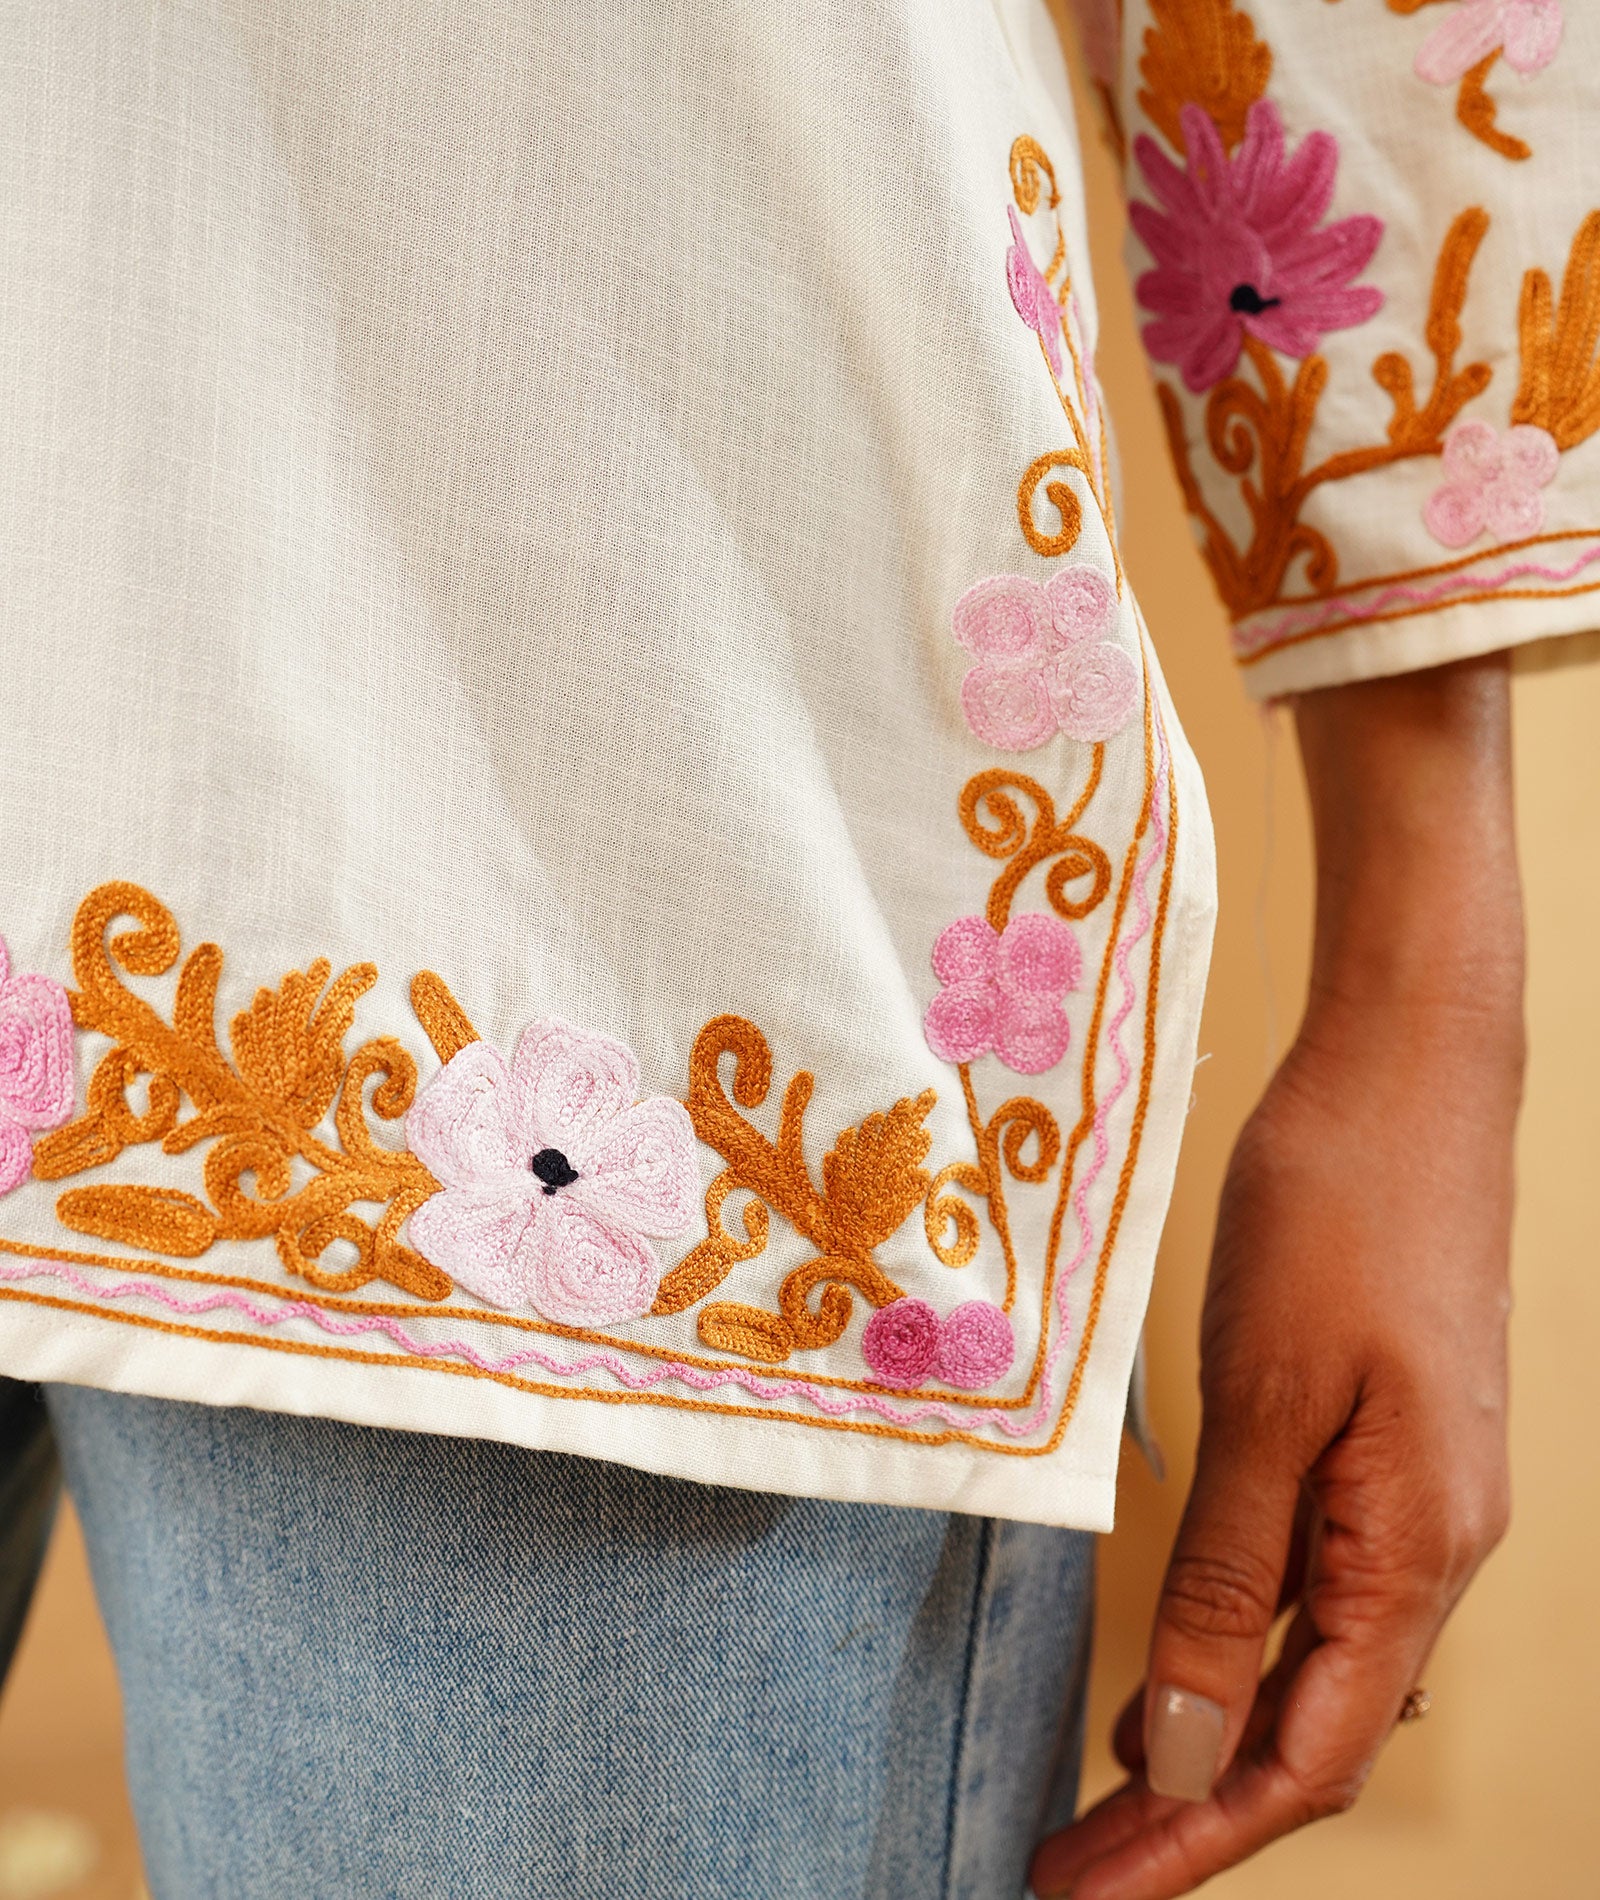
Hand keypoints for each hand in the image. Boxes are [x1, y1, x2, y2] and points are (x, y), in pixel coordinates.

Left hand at [1033, 657, 1521, 1898]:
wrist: (1406, 1074)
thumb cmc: (1340, 1214)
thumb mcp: (1271, 1403)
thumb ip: (1238, 1581)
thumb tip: (1196, 1754)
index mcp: (1417, 1552)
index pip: (1301, 1759)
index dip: (1192, 1848)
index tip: (1084, 1895)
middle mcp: (1432, 1545)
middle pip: (1312, 1730)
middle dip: (1196, 1815)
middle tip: (1076, 1864)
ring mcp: (1416, 1494)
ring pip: (1316, 1667)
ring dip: (1218, 1740)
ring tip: (1112, 1794)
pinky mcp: (1385, 1443)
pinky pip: (1317, 1589)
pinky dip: (1244, 1647)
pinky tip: (1182, 1660)